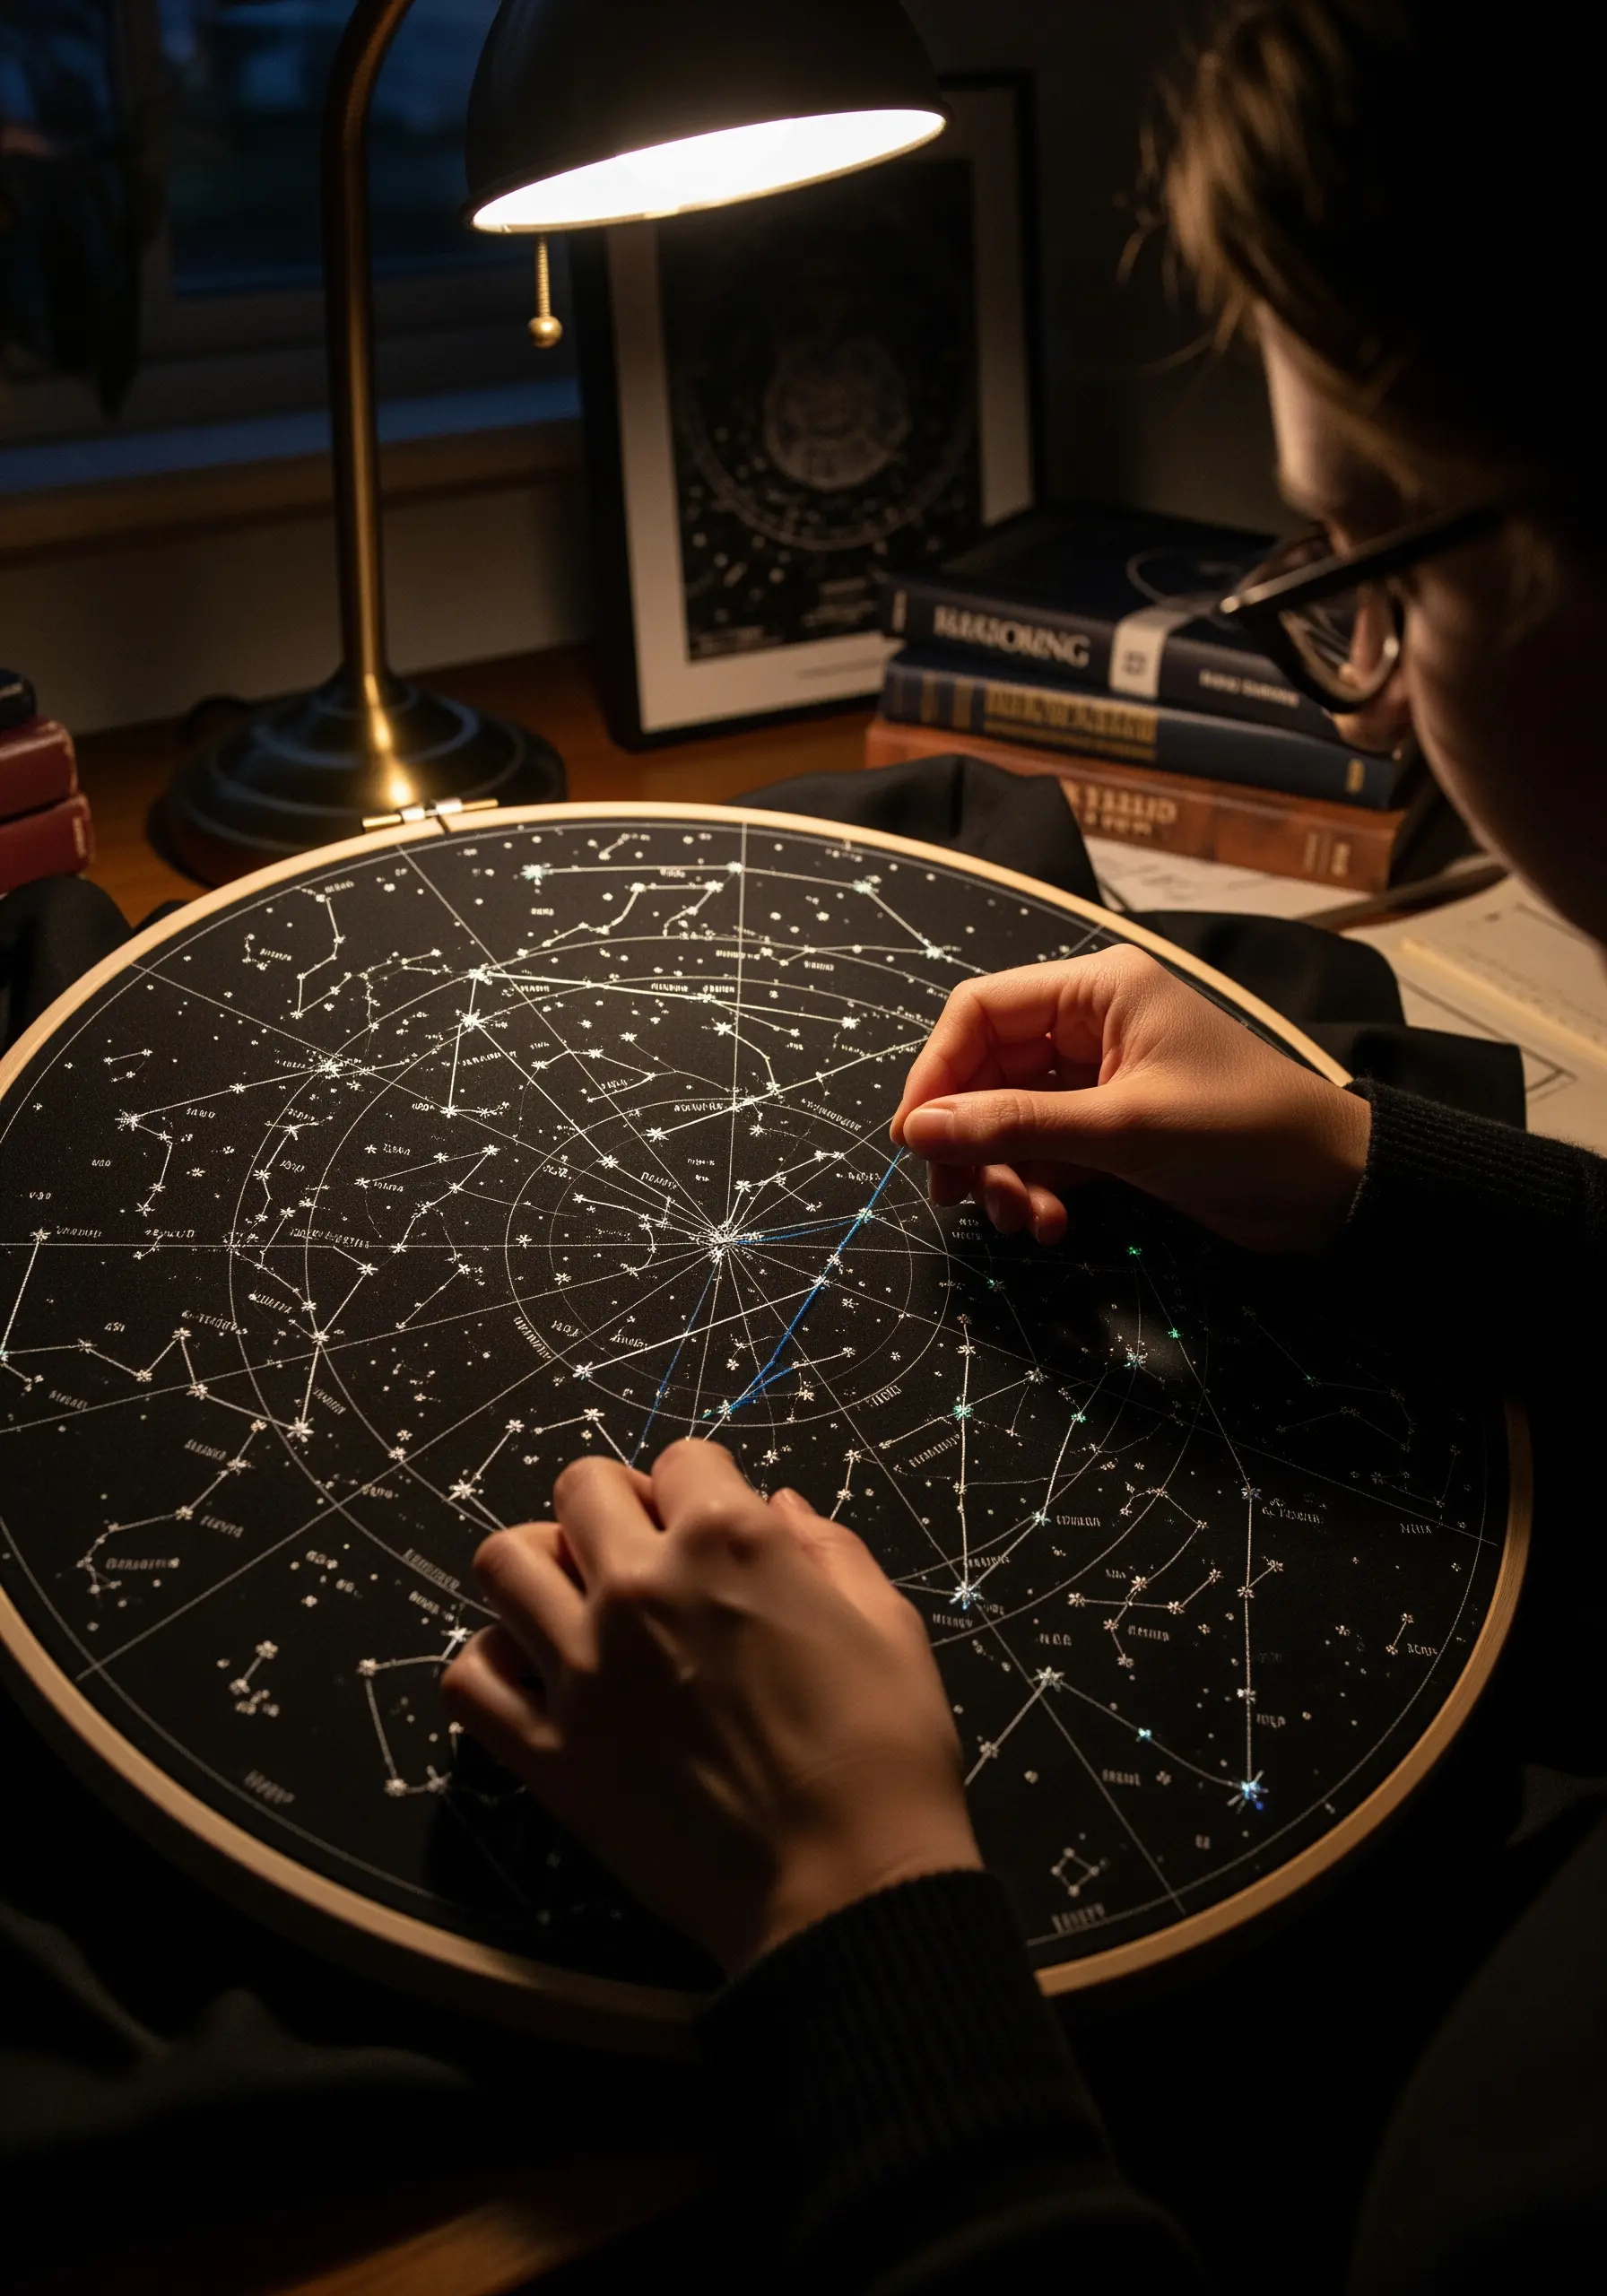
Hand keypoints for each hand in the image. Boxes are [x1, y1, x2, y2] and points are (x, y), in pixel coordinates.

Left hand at [441, 1442, 980, 1974]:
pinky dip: (493, 1667)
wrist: (847, 1888)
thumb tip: (781, 1508)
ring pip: (503, 1562)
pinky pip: (469, 1677)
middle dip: (615, 1506)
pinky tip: (539, 1682)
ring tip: (578, 1606)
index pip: (683, 1459)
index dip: (704, 1488)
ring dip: (540, 1568)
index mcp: (729, 1541)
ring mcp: (581, 1669)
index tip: (714, 1529)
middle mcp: (640, 1587)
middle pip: (580, 1487)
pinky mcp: (545, 1752)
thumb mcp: (886, 1626)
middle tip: (644, 1557)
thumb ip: (828, 1551)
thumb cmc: (885, 1756)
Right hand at [890, 945, 1370, 1254]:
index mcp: (1098, 990)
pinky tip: (1051, 1224)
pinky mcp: (1114, 1128)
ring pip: (1011, 1119)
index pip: (981, 1011)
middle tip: (960, 1199)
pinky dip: (1036, 1188)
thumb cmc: (1242, 1133)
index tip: (915, 1140)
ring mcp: (1101, 1079)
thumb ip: (1015, 1126)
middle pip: (988, 1071)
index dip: (937, 1074)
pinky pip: (1045, 1151)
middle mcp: (1091, 1024)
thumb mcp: (1122, 1128)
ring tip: (1024, 1222)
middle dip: (971, 1138)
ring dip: (1003, 1174)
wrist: (1335, 1189)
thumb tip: (919, 1130)